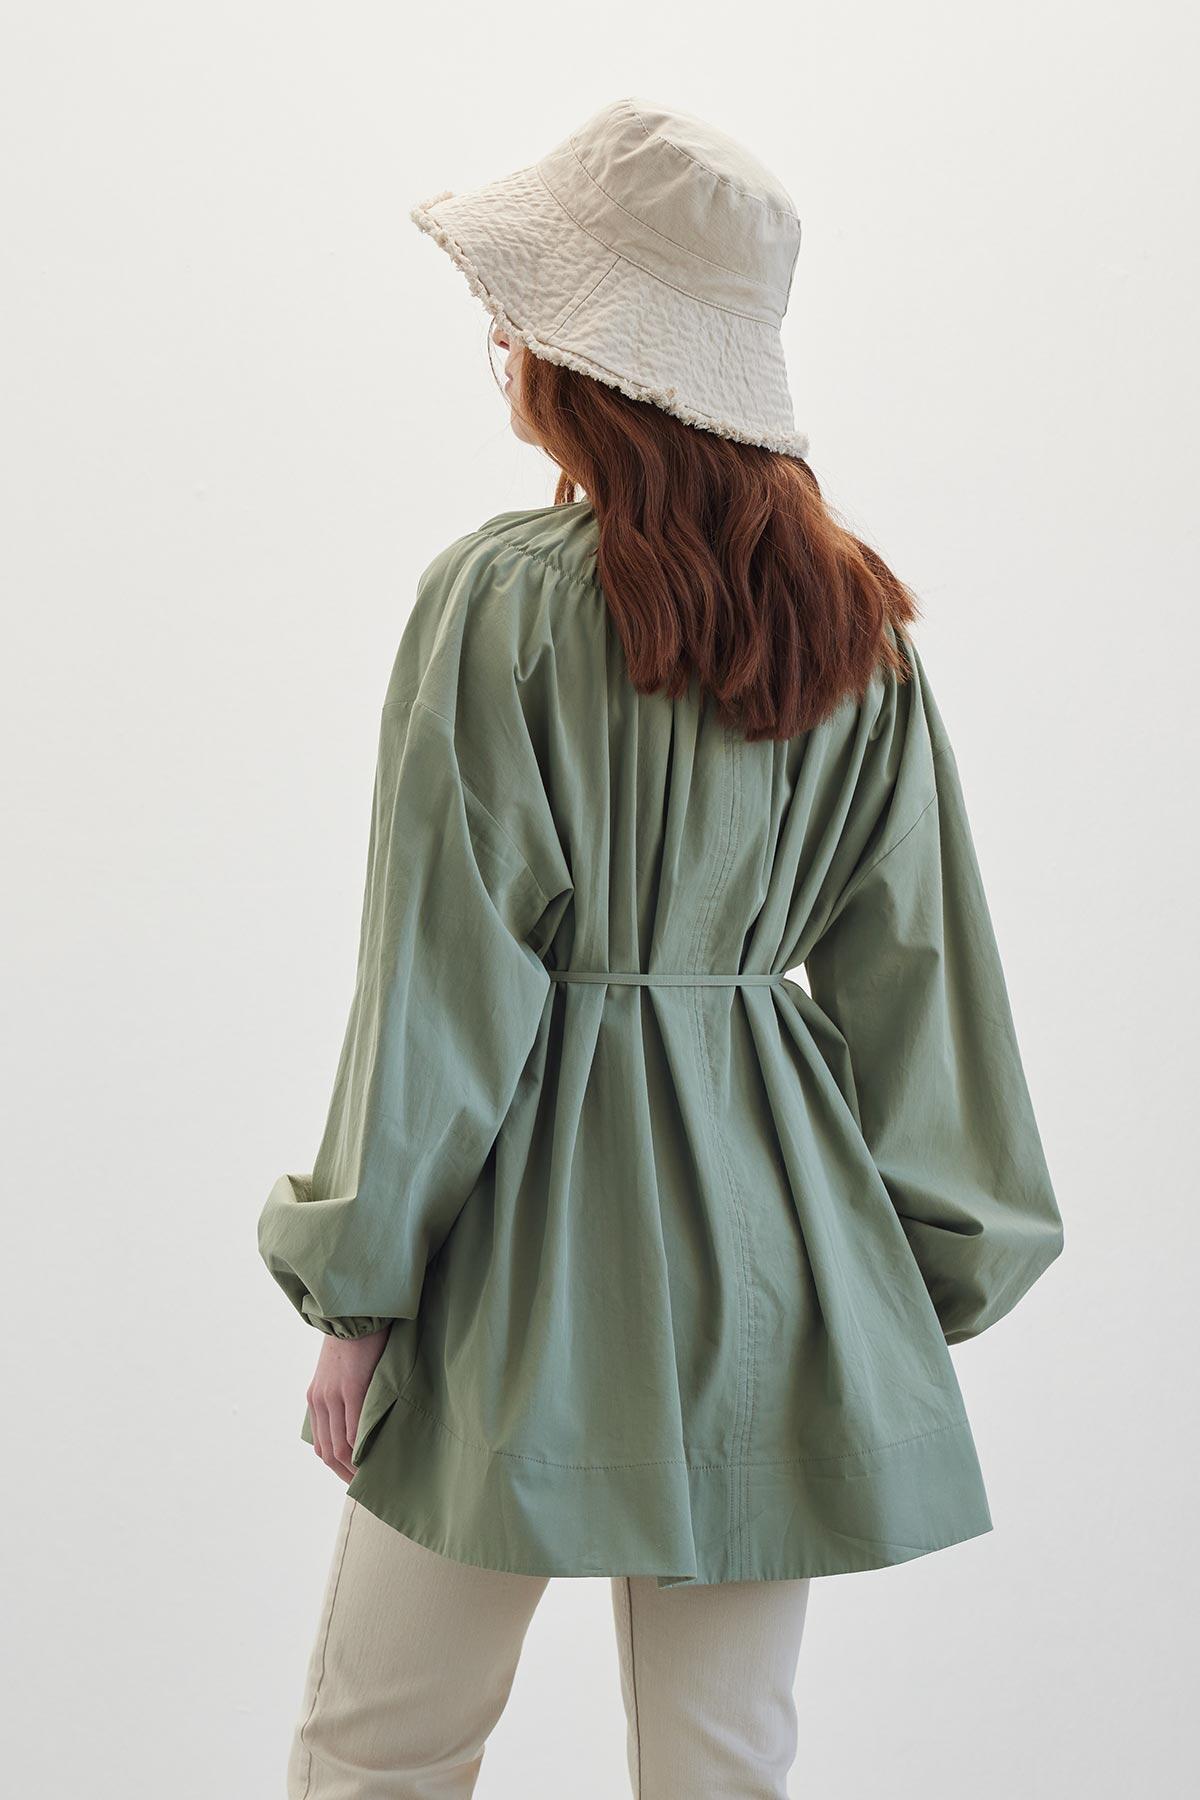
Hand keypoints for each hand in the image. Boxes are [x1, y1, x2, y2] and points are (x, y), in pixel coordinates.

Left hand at [307, 1327, 388, 1482]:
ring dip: (354, 1468)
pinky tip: (374, 1458)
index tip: (354, 1478)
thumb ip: (343, 1395)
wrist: (355, 1310)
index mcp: (316, 1398)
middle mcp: (320, 1400)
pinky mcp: (352, 1388)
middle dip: (345, 1475)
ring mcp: (334, 1396)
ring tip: (372, 1480)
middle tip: (365, 1488)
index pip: (322, 1444)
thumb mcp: (340, 1371)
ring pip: (341, 1446)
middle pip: (328, 1451)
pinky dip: (362, 1449)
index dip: (336, 1467)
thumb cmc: (356, 1339)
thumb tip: (357, 1419)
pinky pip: (355, 1429)